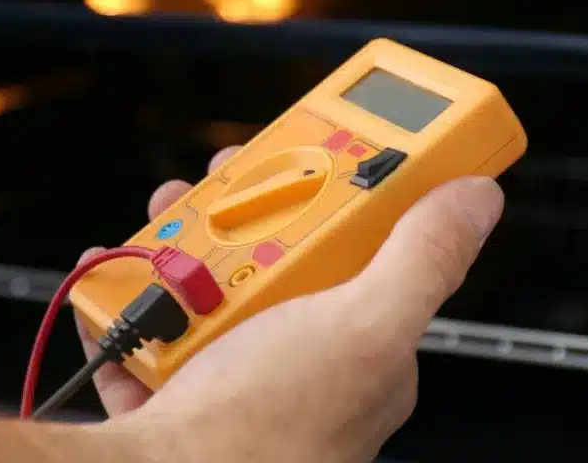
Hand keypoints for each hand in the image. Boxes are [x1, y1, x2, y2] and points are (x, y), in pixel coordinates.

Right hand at [77, 151, 503, 461]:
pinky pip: (147, 328)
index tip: (300, 157)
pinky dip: (123, 299)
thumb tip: (474, 201)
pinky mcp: (174, 390)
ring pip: (203, 286)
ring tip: (155, 240)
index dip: (330, 196)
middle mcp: (296, 362)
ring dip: (172, 251)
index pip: (356, 251)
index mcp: (357, 348)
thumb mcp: (364, 326)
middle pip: (269, 259)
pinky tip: (112, 279)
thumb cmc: (269, 431)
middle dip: (233, 214)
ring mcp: (232, 376)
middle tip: (210, 190)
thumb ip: (419, 258)